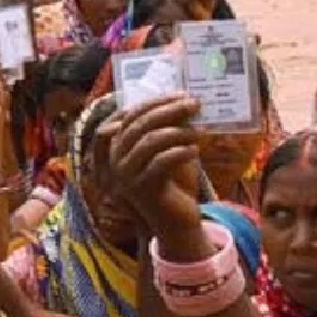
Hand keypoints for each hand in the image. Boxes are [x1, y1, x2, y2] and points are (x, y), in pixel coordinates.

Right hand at [101, 94, 202, 238]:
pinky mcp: (143, 188)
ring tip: (199, 132)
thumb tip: (184, 103)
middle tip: (194, 104)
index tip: (181, 94)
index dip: (156, 102)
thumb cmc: (175, 184)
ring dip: (178, 131)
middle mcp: (117, 158)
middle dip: (169, 110)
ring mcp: (127, 174)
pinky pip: (162, 162)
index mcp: (119, 145)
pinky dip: (181, 152)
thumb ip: (171, 129)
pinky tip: (196, 150)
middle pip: (139, 124)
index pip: (132, 114)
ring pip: (150, 141)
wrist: (176, 222)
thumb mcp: (171, 150)